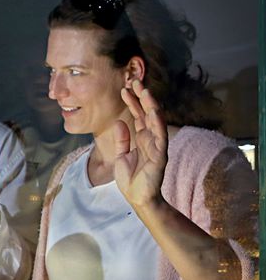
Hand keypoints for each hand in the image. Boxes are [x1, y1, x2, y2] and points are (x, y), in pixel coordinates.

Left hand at [115, 79, 167, 211]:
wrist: (138, 198)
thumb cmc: (131, 179)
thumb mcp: (121, 155)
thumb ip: (122, 139)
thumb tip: (119, 122)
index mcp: (142, 138)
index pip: (138, 115)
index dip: (132, 102)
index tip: (125, 88)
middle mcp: (151, 138)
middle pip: (147, 113)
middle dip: (141, 97)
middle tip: (135, 81)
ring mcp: (156, 145)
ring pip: (155, 121)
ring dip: (150, 105)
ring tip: (144, 91)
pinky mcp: (160, 155)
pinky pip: (160, 136)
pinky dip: (157, 123)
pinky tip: (153, 111)